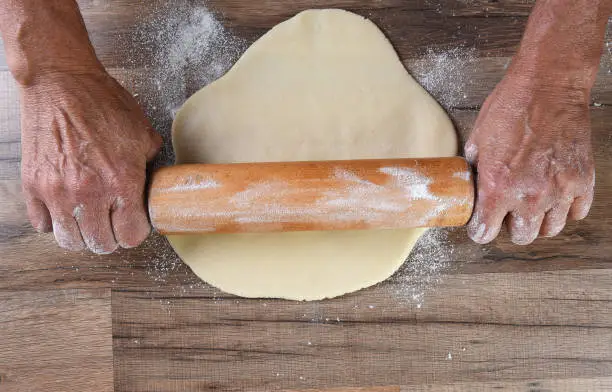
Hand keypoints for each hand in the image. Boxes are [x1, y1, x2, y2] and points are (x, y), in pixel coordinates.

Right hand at [20, 70, 161, 253]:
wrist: (60, 81)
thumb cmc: (102, 103)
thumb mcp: (143, 134)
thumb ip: (151, 166)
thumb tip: (154, 186)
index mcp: (121, 181)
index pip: (131, 235)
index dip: (136, 231)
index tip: (135, 223)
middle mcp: (88, 193)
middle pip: (101, 244)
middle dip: (112, 237)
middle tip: (113, 223)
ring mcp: (56, 191)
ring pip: (70, 241)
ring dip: (83, 235)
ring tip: (90, 220)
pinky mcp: (33, 185)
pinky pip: (43, 224)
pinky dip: (56, 222)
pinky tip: (66, 208)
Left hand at [465, 74, 594, 244]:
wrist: (548, 86)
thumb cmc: (510, 108)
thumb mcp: (477, 140)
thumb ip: (475, 170)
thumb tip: (471, 184)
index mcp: (498, 187)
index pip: (485, 233)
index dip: (480, 230)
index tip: (481, 225)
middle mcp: (530, 196)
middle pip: (521, 236)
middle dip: (510, 228)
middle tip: (507, 213)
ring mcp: (559, 190)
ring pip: (550, 229)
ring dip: (538, 221)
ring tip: (531, 206)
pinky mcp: (582, 180)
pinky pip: (576, 212)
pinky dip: (566, 209)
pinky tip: (555, 196)